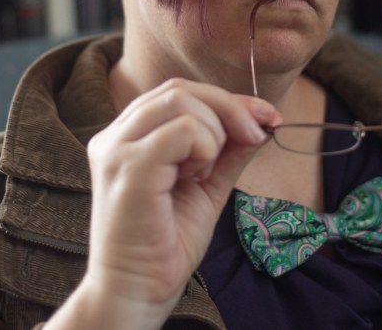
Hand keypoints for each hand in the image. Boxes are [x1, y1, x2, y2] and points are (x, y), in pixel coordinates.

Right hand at [53, 79, 279, 328]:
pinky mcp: (128, 168)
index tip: (267, 117)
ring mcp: (117, 149)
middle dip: (230, 107)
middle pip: (179, 89)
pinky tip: (195, 177)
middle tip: (256, 136)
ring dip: (214, 131)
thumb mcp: (207, 186)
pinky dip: (204, 147)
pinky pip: (181, 129)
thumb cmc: (166, 244)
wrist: (138, 293)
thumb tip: (261, 120)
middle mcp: (114, 136)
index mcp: (128, 136)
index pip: (178, 92)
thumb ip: (227, 151)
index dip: (227, 98)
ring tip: (204, 172)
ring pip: (180, 100)